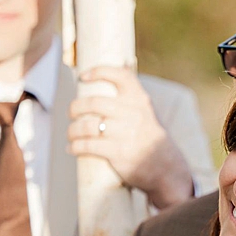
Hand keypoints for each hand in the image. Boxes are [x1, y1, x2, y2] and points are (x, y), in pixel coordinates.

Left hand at [71, 67, 190, 209]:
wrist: (165, 165)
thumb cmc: (147, 135)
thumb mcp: (145, 110)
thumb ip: (129, 96)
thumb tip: (112, 70)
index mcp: (139, 99)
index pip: (120, 76)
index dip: (99, 71)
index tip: (83, 76)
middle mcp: (132, 113)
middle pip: (93, 103)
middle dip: (76, 107)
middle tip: (72, 113)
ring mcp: (124, 133)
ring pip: (87, 126)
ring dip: (72, 130)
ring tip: (71, 134)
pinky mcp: (117, 152)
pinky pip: (88, 146)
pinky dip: (75, 146)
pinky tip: (72, 148)